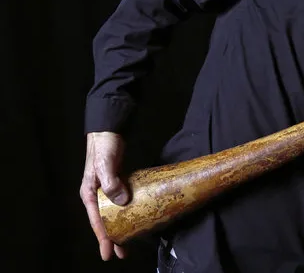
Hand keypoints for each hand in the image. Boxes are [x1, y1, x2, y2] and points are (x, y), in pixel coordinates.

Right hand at [79, 131, 129, 260]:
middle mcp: (97, 193)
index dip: (103, 238)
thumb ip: (111, 183)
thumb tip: (122, 201)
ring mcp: (107, 188)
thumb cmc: (103, 146)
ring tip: (129, 240)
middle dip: (112, 237)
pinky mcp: (117, 182)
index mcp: (89, 193)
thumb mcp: (105, 165)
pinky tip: (134, 216)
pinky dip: (126, 211)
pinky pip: (120, 201)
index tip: (108, 253)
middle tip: (121, 253)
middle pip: (105, 220)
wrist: (109, 131)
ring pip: (113, 212)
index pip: (97, 220)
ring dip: (120, 226)